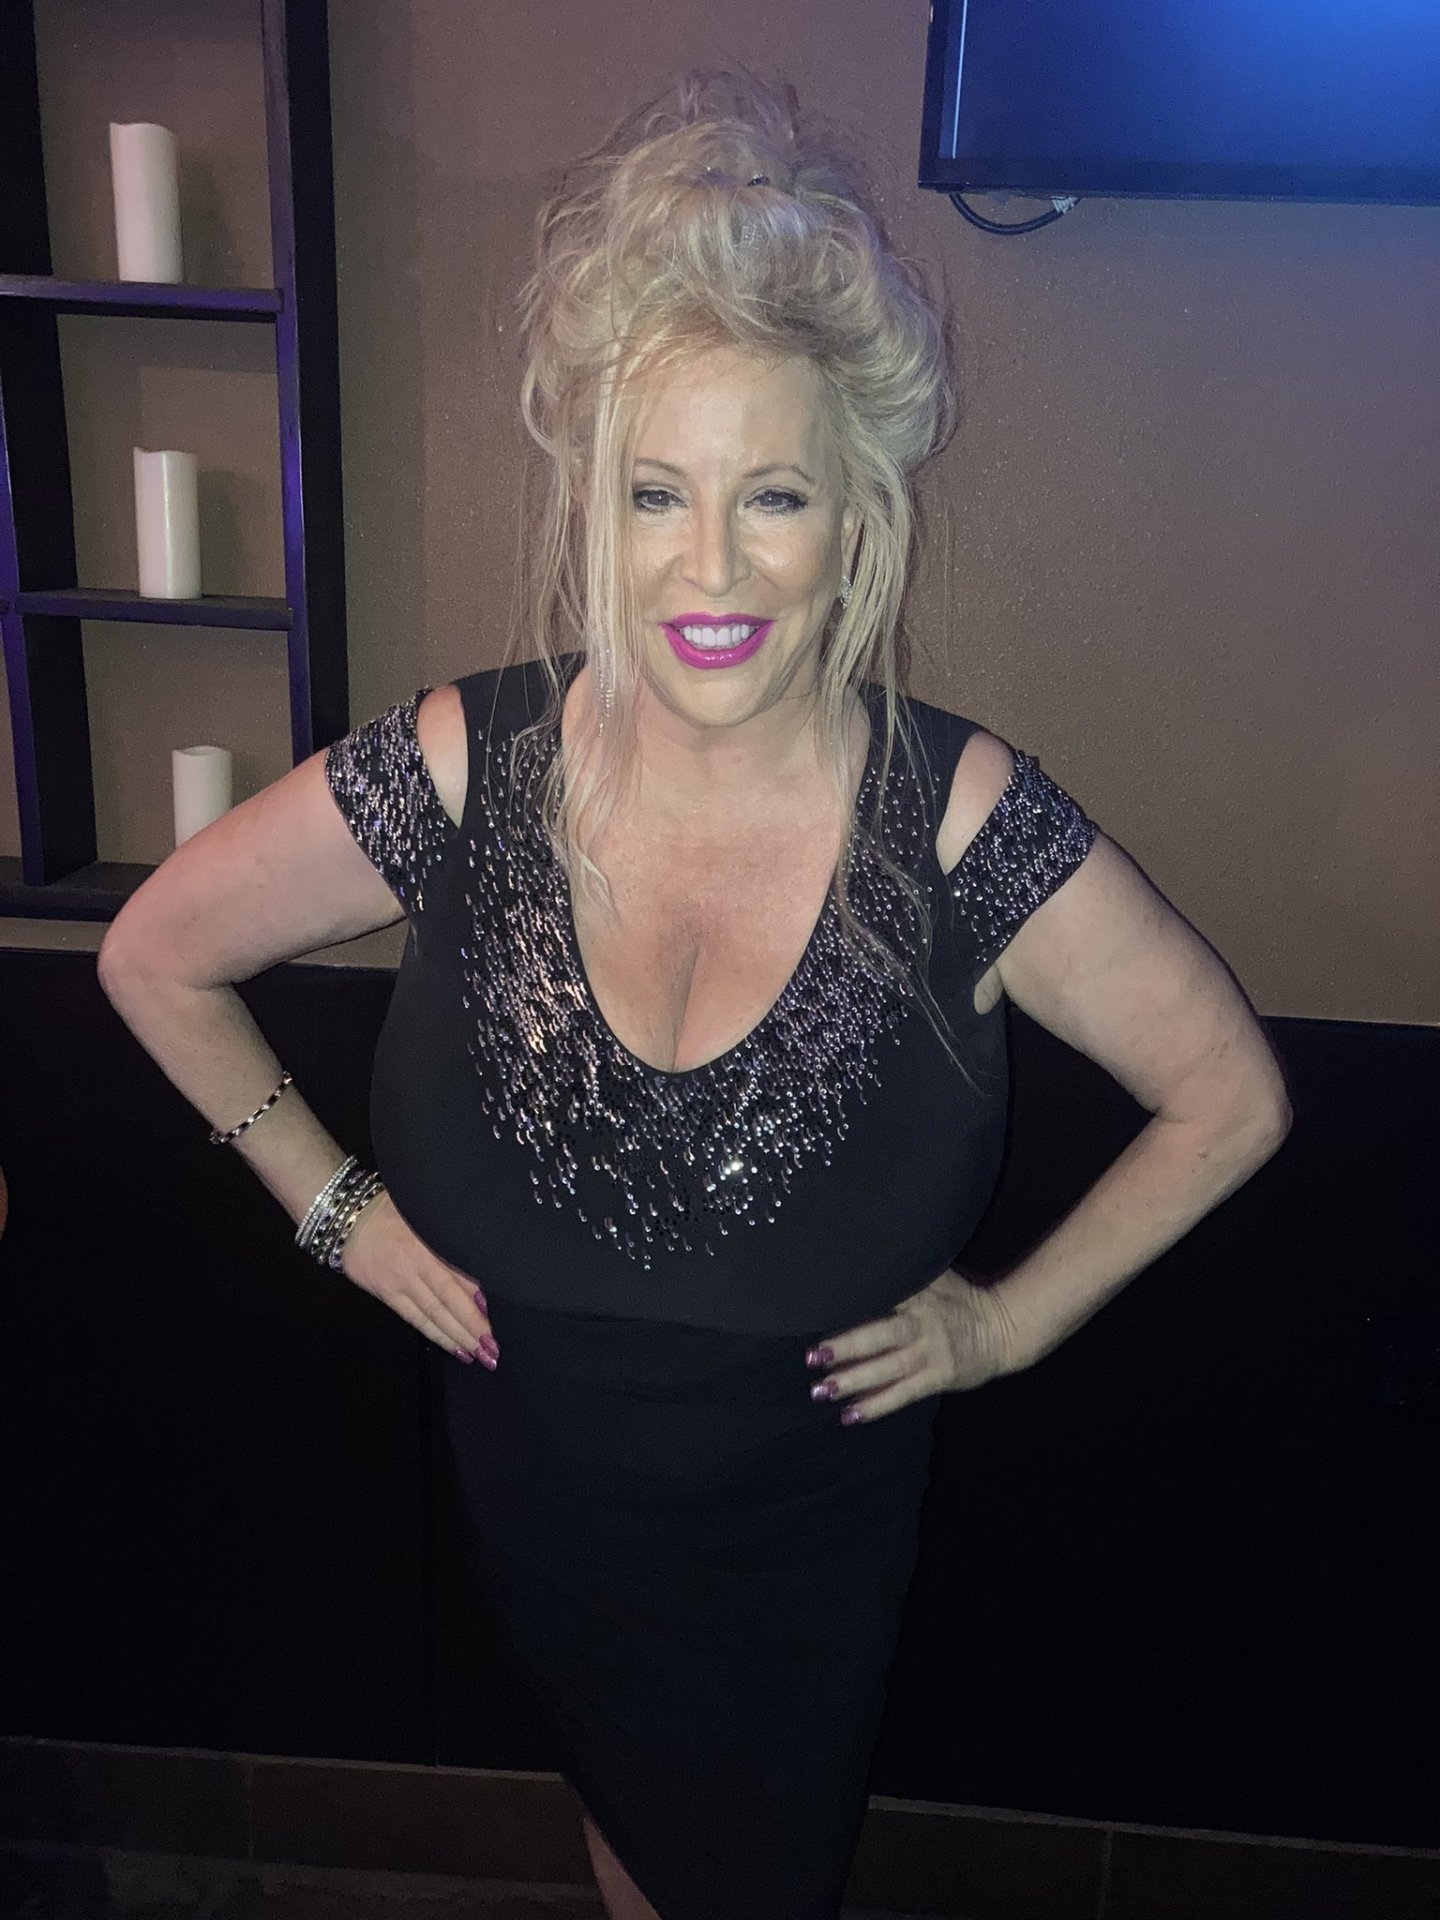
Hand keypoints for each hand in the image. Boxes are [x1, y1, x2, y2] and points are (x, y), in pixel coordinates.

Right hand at [338, 1191, 498, 1368]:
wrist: (347, 1218)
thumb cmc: (392, 1210)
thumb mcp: (425, 1212)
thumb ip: (449, 1238)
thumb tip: (476, 1272)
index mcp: (426, 1241)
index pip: (456, 1277)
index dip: (474, 1302)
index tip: (492, 1319)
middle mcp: (413, 1264)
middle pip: (447, 1302)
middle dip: (471, 1328)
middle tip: (492, 1350)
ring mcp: (398, 1282)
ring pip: (432, 1315)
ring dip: (456, 1337)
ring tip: (477, 1354)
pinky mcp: (386, 1293)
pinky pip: (414, 1318)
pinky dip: (435, 1334)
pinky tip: (452, 1346)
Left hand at [805, 1267, 1014, 1423]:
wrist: (1005, 1328)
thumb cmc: (963, 1299)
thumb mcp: (937, 1275)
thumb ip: (907, 1272)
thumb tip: (866, 1261)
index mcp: (919, 1295)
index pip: (881, 1295)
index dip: (851, 1301)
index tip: (819, 1306)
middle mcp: (921, 1324)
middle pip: (879, 1336)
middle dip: (844, 1347)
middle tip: (812, 1357)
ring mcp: (930, 1353)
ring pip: (887, 1369)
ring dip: (853, 1380)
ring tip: (822, 1390)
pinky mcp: (938, 1378)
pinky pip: (903, 1394)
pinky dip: (877, 1405)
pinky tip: (850, 1414)